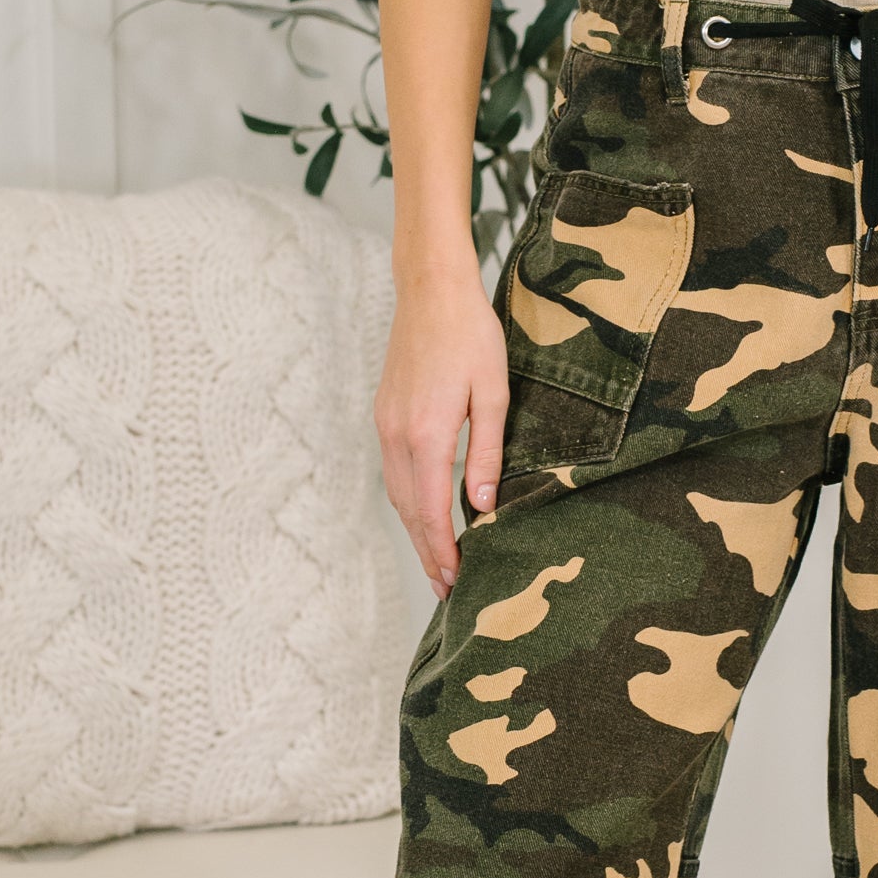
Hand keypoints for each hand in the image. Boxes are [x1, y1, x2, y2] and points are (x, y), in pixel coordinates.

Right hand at [376, 269, 509, 595]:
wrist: (430, 290)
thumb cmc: (470, 334)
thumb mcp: (493, 393)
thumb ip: (486, 452)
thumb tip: (481, 505)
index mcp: (426, 433)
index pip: (429, 511)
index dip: (441, 551)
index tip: (455, 581)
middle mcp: (397, 435)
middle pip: (408, 511)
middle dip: (427, 552)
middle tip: (446, 588)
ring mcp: (385, 425)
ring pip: (397, 494)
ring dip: (415, 531)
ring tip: (437, 561)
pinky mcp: (385, 414)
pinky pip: (394, 472)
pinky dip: (408, 502)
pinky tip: (424, 513)